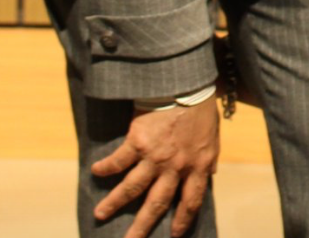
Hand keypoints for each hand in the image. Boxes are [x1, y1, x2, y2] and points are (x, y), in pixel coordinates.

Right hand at [91, 99, 219, 237]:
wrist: (187, 86)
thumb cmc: (201, 111)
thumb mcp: (213, 138)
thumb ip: (208, 159)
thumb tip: (211, 174)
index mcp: (198, 166)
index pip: (192, 201)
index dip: (182, 219)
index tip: (173, 235)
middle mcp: (176, 166)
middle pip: (157, 203)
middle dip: (142, 225)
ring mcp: (155, 156)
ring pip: (132, 187)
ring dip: (115, 202)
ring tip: (100, 214)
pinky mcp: (138, 141)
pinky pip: (119, 159)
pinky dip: (106, 167)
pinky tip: (95, 172)